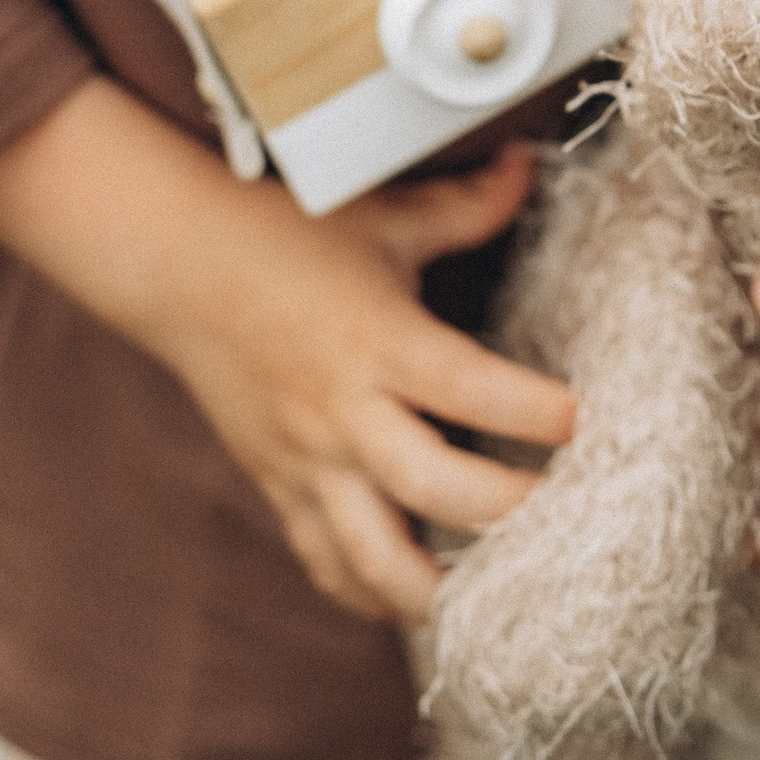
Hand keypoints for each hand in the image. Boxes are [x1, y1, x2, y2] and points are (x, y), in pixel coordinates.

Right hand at [0, 85, 573, 625]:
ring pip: (375, 559)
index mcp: (378, 340)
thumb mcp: (382, 214)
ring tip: (497, 588)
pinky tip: (415, 595)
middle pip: (435, 490)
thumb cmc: (284, 233)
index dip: (535, 412)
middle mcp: (345, 413)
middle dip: (508, 510)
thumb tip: (529, 164)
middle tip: (563, 508)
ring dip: (438, 587)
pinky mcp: (280, 487)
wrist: (177, 265)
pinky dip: (371, 593)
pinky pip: (326, 564)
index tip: (582, 418)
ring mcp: (308, 462)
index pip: (471, 390)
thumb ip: (466, 205)